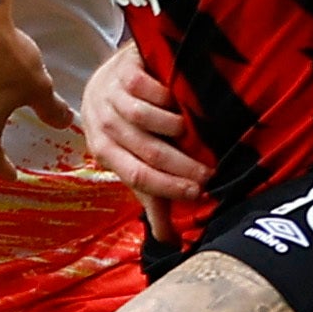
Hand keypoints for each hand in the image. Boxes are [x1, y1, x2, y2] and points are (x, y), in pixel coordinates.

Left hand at [79, 41, 203, 230]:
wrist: (109, 78)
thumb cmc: (127, 128)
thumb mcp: (136, 160)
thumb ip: (153, 197)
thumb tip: (170, 241)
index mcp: (104, 151)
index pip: (137, 175)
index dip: (168, 186)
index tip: (198, 193)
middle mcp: (103, 125)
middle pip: (145, 149)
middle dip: (180, 165)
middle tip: (209, 172)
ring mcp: (110, 95)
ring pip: (142, 117)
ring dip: (172, 127)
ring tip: (191, 132)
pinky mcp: (121, 69)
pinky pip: (142, 86)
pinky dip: (162, 96)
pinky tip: (179, 100)